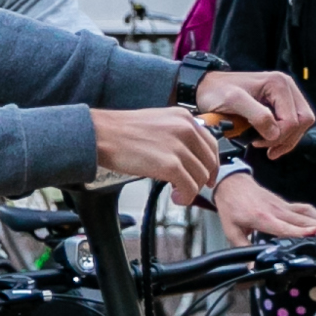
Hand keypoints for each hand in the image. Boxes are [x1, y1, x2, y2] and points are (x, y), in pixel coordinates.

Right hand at [89, 106, 223, 198]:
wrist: (103, 135)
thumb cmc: (122, 132)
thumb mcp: (158, 122)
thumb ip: (177, 134)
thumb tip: (188, 156)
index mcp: (184, 117)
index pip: (211, 143)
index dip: (212, 164)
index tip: (208, 175)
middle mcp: (186, 129)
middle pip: (209, 162)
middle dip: (202, 179)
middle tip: (192, 188)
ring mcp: (179, 147)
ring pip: (200, 177)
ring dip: (192, 190)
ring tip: (178, 193)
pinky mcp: (170, 165)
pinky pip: (189, 187)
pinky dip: (185, 197)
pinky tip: (175, 197)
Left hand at [193, 67, 315, 149]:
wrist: (206, 87)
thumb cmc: (216, 91)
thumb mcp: (233, 101)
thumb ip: (256, 115)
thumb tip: (275, 133)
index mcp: (278, 83)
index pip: (293, 120)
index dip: (278, 136)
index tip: (257, 142)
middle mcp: (286, 87)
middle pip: (302, 121)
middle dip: (285, 139)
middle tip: (263, 147)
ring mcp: (286, 95)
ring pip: (300, 124)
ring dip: (285, 139)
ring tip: (264, 146)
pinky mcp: (281, 103)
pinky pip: (293, 124)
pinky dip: (283, 136)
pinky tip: (267, 141)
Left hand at [210, 170, 315, 242]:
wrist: (231, 183)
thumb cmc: (231, 206)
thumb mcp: (231, 230)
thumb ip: (242, 249)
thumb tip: (250, 268)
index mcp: (262, 218)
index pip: (284, 226)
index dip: (299, 231)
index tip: (313, 233)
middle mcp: (276, 211)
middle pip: (301, 220)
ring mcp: (282, 206)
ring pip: (305, 214)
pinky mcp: (284, 203)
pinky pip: (302, 208)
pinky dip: (315, 214)